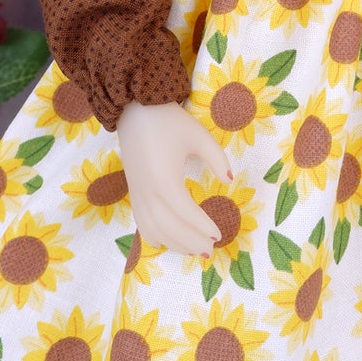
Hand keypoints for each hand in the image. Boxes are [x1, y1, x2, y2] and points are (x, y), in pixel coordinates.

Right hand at [116, 100, 232, 255]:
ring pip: (154, 230)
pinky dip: (155, 236)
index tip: (218, 235)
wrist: (134, 110)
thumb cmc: (169, 122)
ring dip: (174, 244)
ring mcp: (137, 194)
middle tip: (210, 250)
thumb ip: (217, 159)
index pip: (186, 213)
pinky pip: (141, 223)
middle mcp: (148, 192)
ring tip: (193, 250)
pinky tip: (168, 242)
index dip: (202, 226)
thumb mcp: (199, 136)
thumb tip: (229, 181)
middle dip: (191, 241)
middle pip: (170, 228)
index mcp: (165, 180)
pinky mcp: (133, 192)